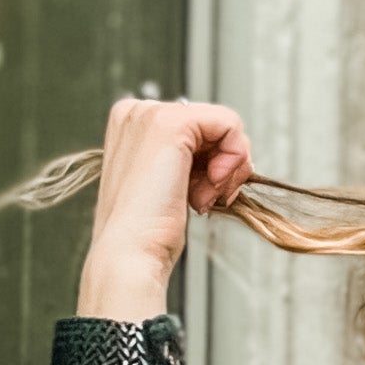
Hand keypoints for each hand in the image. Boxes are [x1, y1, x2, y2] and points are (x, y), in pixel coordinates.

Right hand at [74, 95, 253, 322]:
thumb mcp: (167, 182)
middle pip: (211, 126)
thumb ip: (186, 157)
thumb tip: (225, 153)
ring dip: (226, 170)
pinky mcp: (172, 123)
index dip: (208, 163)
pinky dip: (234, 160)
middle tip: (203, 198)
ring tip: (201, 198)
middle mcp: (137, 111)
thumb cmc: (147, 231)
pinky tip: (209, 186)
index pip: (196, 129)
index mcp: (131, 124)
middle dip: (221, 166)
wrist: (130, 253)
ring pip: (225, 126)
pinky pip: (231, 125)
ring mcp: (151, 113)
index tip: (197, 193)